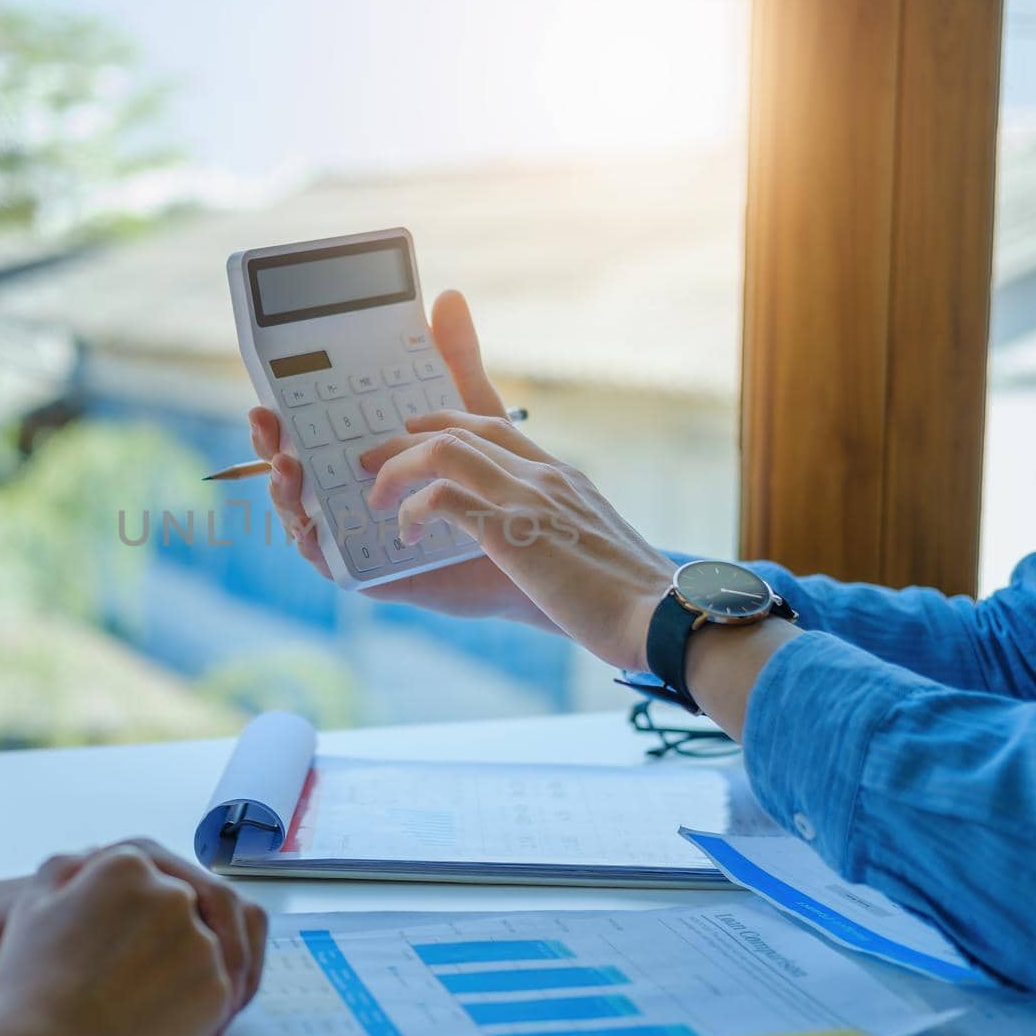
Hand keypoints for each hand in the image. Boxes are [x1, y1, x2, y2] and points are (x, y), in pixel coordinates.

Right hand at [0, 843, 265, 1035]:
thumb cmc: (30, 984)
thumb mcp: (35, 904)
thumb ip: (68, 868)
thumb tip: (92, 855)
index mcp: (130, 862)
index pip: (152, 876)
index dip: (144, 910)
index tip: (133, 937)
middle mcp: (172, 893)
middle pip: (186, 907)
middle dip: (175, 936)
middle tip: (152, 968)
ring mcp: (199, 939)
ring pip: (208, 946)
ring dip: (190, 968)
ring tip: (159, 996)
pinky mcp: (216, 986)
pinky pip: (219, 988)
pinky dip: (200, 1003)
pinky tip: (168, 1019)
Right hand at [249, 290, 555, 630]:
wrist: (531, 546)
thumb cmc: (496, 480)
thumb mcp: (473, 414)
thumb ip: (456, 361)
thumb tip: (447, 297)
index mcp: (364, 451)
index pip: (308, 430)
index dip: (281, 415)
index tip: (267, 397)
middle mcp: (351, 489)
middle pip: (293, 468)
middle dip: (269, 446)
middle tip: (266, 425)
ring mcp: (356, 531)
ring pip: (300, 513)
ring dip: (283, 491)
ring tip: (288, 468)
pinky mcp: (370, 571)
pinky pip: (328, 560)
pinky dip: (310, 543)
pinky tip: (309, 524)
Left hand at [360, 411, 677, 670]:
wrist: (664, 618)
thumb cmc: (632, 602)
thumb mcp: (588, 553)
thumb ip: (556, 538)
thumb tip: (527, 555)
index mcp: (561, 477)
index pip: (496, 422)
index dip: (445, 417)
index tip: (412, 429)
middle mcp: (544, 474)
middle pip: (461, 425)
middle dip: (405, 439)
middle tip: (371, 462)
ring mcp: (529, 496)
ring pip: (444, 449)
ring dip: (400, 470)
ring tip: (379, 502)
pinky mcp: (514, 530)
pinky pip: (443, 497)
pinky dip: (415, 512)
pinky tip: (408, 537)